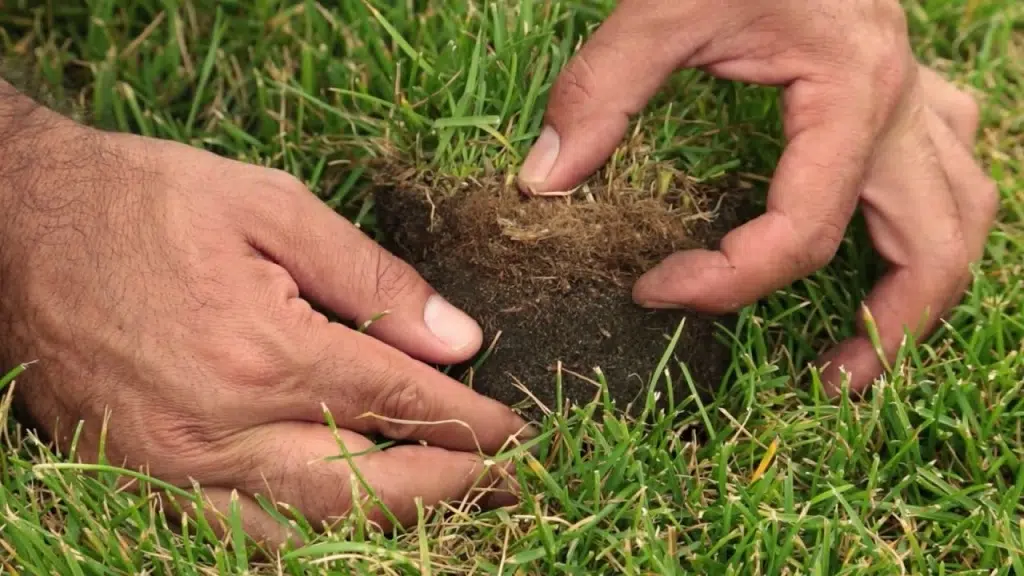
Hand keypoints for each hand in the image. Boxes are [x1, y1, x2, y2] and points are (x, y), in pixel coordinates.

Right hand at [0, 82, 529, 546]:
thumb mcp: (272, 207)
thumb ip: (372, 278)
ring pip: (307, 530)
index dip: (470, 421)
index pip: (398, 403)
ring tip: (447, 507)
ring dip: (388, 524)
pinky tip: (347, 519)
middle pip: (366, 486)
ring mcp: (174, 470)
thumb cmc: (145, 202)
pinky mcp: (140, 482)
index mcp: (262, 350)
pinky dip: (306, 536)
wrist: (18, 224)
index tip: (516, 430)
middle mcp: (220, 429)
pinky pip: (239, 538)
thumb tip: (458, 338)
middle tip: (509, 481)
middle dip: (450, 487)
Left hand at [517, 0, 998, 393]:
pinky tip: (876, 250)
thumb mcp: (661, 3)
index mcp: (852, 91)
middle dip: (885, 333)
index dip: (727, 282)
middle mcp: (904, 105)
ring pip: (962, 218)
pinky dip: (924, 230)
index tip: (652, 289)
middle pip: (933, 249)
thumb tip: (546, 181)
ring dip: (921, 291)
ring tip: (863, 347)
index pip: (804, 232)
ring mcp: (917, 99)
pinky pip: (948, 177)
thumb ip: (600, 92)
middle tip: (825, 385)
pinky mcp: (906, 95)